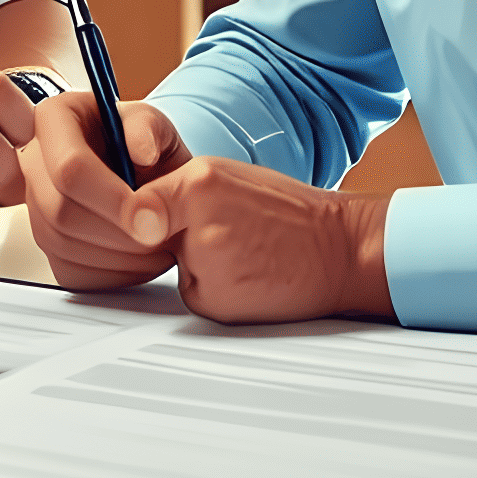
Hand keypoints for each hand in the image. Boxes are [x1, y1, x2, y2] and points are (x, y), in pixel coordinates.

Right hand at [21, 92, 191, 288]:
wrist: (145, 171)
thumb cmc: (144, 143)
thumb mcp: (153, 121)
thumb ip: (147, 127)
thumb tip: (140, 152)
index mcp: (54, 120)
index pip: (70, 167)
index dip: (112, 199)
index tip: (153, 220)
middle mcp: (34, 162)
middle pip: (60, 211)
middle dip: (118, 233)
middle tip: (161, 236)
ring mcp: (35, 205)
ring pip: (63, 245)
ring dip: (118, 257)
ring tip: (159, 246)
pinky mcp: (48, 242)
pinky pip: (69, 271)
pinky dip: (111, 274)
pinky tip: (141, 260)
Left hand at [127, 161, 393, 323]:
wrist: (340, 249)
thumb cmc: (291, 212)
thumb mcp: (231, 176)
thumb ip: (182, 188)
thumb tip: (136, 205)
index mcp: (199, 180)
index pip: (139, 195)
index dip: (140, 209)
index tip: (141, 218)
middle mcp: (196, 220)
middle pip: (153, 232)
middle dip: (176, 234)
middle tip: (228, 230)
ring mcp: (205, 263)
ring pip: (176, 264)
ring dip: (197, 263)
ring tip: (244, 252)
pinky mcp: (214, 301)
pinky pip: (194, 293)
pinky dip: (213, 289)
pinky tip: (248, 277)